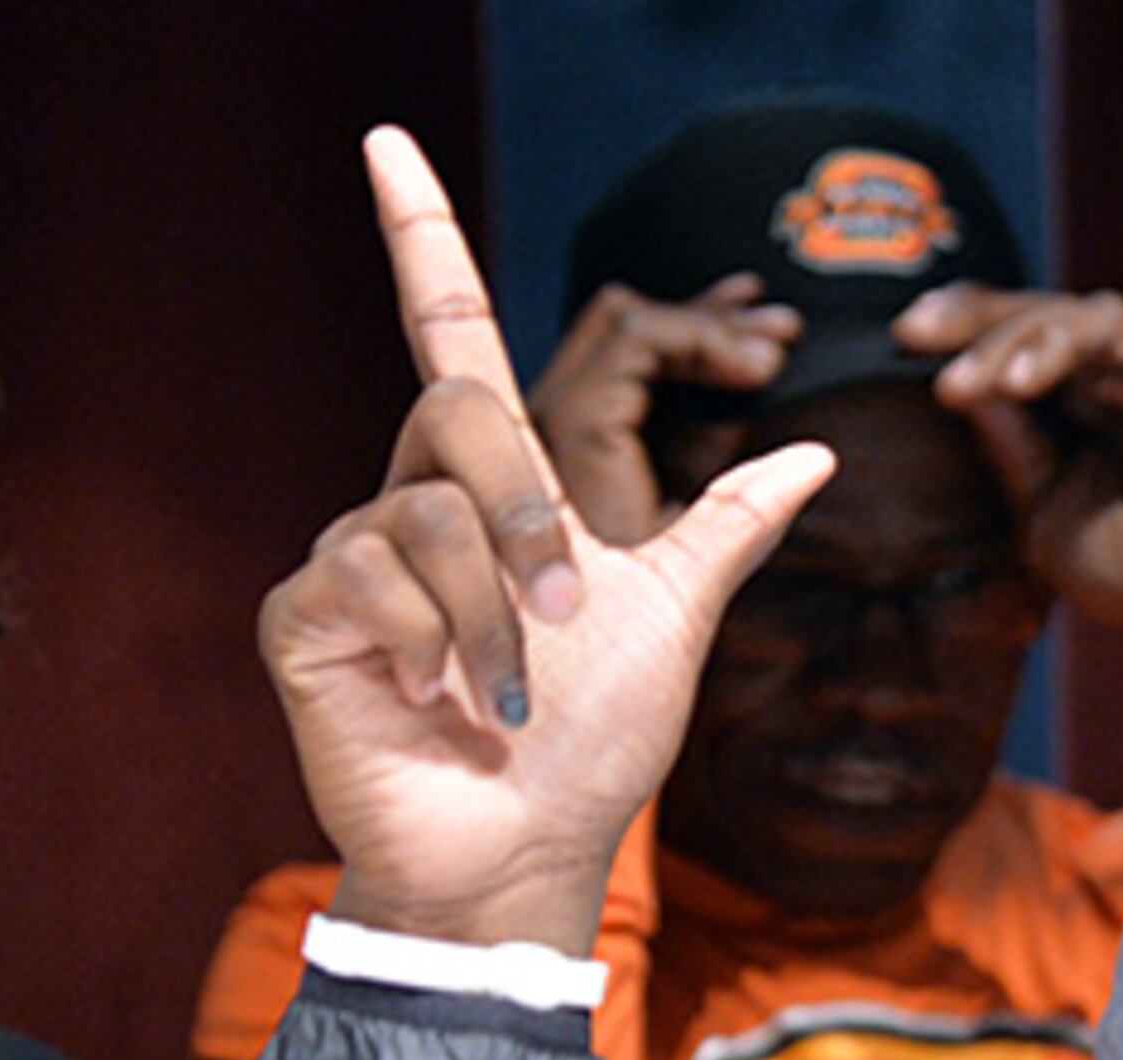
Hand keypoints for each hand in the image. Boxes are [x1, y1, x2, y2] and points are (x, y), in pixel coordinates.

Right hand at [256, 130, 833, 954]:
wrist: (533, 851)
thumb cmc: (594, 748)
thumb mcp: (680, 618)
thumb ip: (728, 524)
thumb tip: (818, 450)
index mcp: (495, 493)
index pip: (449, 336)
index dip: (422, 239)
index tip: (389, 145)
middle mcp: (414, 505)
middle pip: (461, 412)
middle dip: (528, 516)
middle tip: (565, 617)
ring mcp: (351, 559)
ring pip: (430, 515)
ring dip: (496, 617)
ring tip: (509, 694)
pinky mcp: (303, 618)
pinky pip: (372, 577)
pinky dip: (431, 647)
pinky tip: (435, 702)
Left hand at [894, 282, 1122, 656]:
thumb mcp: (1043, 510)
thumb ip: (1009, 449)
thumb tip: (959, 390)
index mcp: (1082, 404)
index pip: (1012, 346)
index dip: (958, 339)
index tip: (897, 348)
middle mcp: (1119, 373)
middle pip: (1032, 316)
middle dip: (968, 321)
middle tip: (908, 336)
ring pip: (1066, 317)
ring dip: (1004, 342)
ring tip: (960, 384)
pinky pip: (1111, 330)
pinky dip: (1060, 347)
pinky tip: (1020, 384)